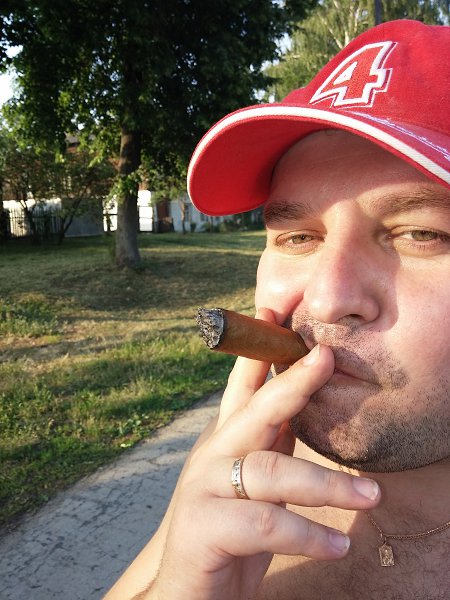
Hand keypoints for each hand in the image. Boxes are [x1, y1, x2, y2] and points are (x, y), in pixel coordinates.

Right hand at [150, 309, 379, 599]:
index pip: (243, 389)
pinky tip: (336, 544)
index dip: (259, 352)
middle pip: (254, 410)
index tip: (274, 314)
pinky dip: (307, 534)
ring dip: (325, 484)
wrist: (183, 588)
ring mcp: (204, 488)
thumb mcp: (252, 483)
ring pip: (270, 472)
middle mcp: (212, 456)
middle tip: (325, 358)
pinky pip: (265, 524)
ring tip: (370, 496)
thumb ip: (271, 446)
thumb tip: (300, 408)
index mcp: (226, 442)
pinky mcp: (204, 528)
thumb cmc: (227, 531)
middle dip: (291, 382)